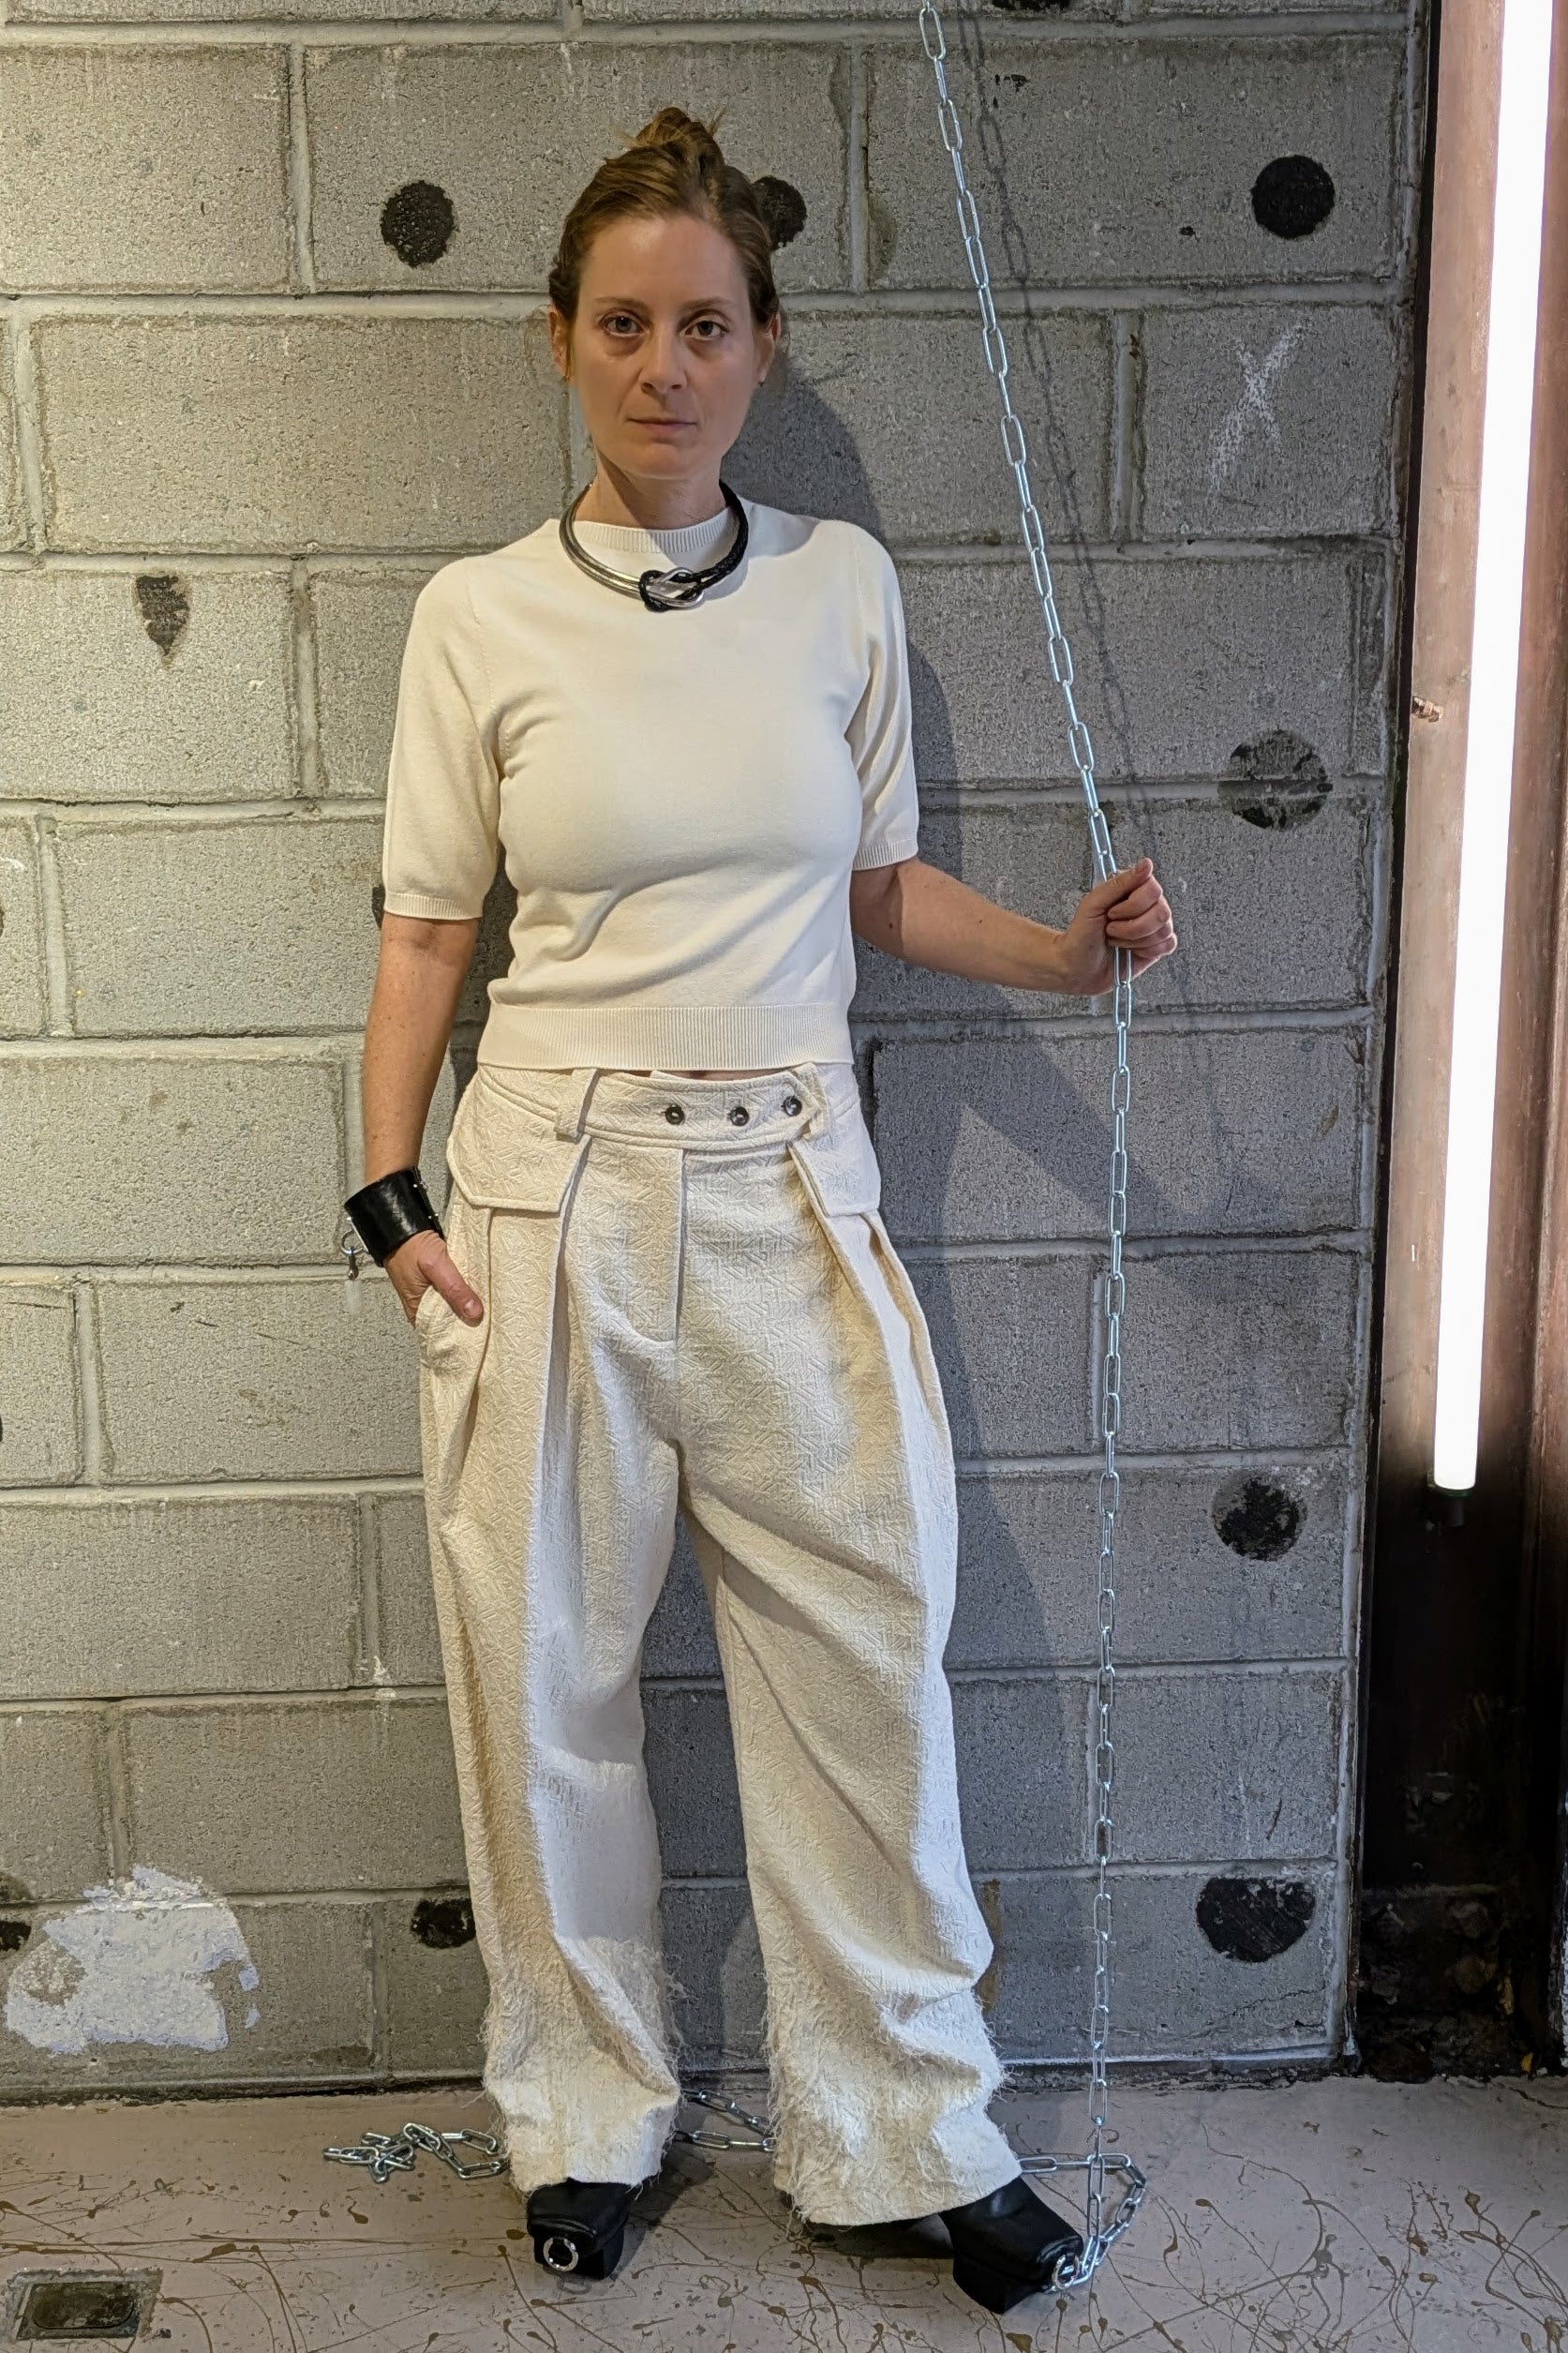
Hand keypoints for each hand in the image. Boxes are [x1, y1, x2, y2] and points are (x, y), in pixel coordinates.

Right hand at [387, 1232, 484, 1327]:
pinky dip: (463, 1292)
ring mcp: (430, 1297)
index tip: (482, 1330)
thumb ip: (454, 1289)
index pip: (444, 1333)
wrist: (403, 1229)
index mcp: (418, 1312)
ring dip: (467, 1304)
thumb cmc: (412, 1247)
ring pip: (454, 1306)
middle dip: (469, 1319)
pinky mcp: (436, 1285)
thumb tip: (474, 1313)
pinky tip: (475, 1291)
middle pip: (451, 1320)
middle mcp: (423, 1308)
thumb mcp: (436, 1266)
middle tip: (490, 1318)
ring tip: (486, 1306)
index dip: (463, 1333)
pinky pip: (453, 1294)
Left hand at [1051, 857, 1176, 994]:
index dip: (1133, 905)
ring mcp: (1153, 925)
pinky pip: (1168, 944)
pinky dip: (1148, 950)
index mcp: (1130, 889)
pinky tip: (1132, 950)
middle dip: (1132, 927)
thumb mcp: (1092, 904)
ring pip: (1164, 930)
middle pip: (1162, 911)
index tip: (1112, 913)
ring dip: (1136, 940)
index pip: (1152, 888)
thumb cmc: (1080, 937)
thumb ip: (1119, 882)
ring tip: (1118, 940)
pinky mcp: (1157, 945)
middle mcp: (1145, 905)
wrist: (1078, 969)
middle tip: (1112, 929)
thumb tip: (1145, 865)